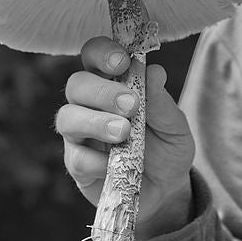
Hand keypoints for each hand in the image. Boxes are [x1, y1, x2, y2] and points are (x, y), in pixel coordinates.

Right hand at [55, 36, 194, 240]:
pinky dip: (97, 160)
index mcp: (112, 82)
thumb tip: (155, 71)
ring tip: (123, 133)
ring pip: (67, 118)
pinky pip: (76, 158)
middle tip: (131, 105)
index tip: (122, 61)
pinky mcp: (77, 165)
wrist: (167, 188)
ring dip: (95, 122)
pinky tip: (115, 164)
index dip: (102, 52)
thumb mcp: (175, 125)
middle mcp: (89, 104)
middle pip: (76, 84)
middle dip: (101, 91)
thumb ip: (162, 102)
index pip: (94, 54)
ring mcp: (79, 135)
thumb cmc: (167, 146)